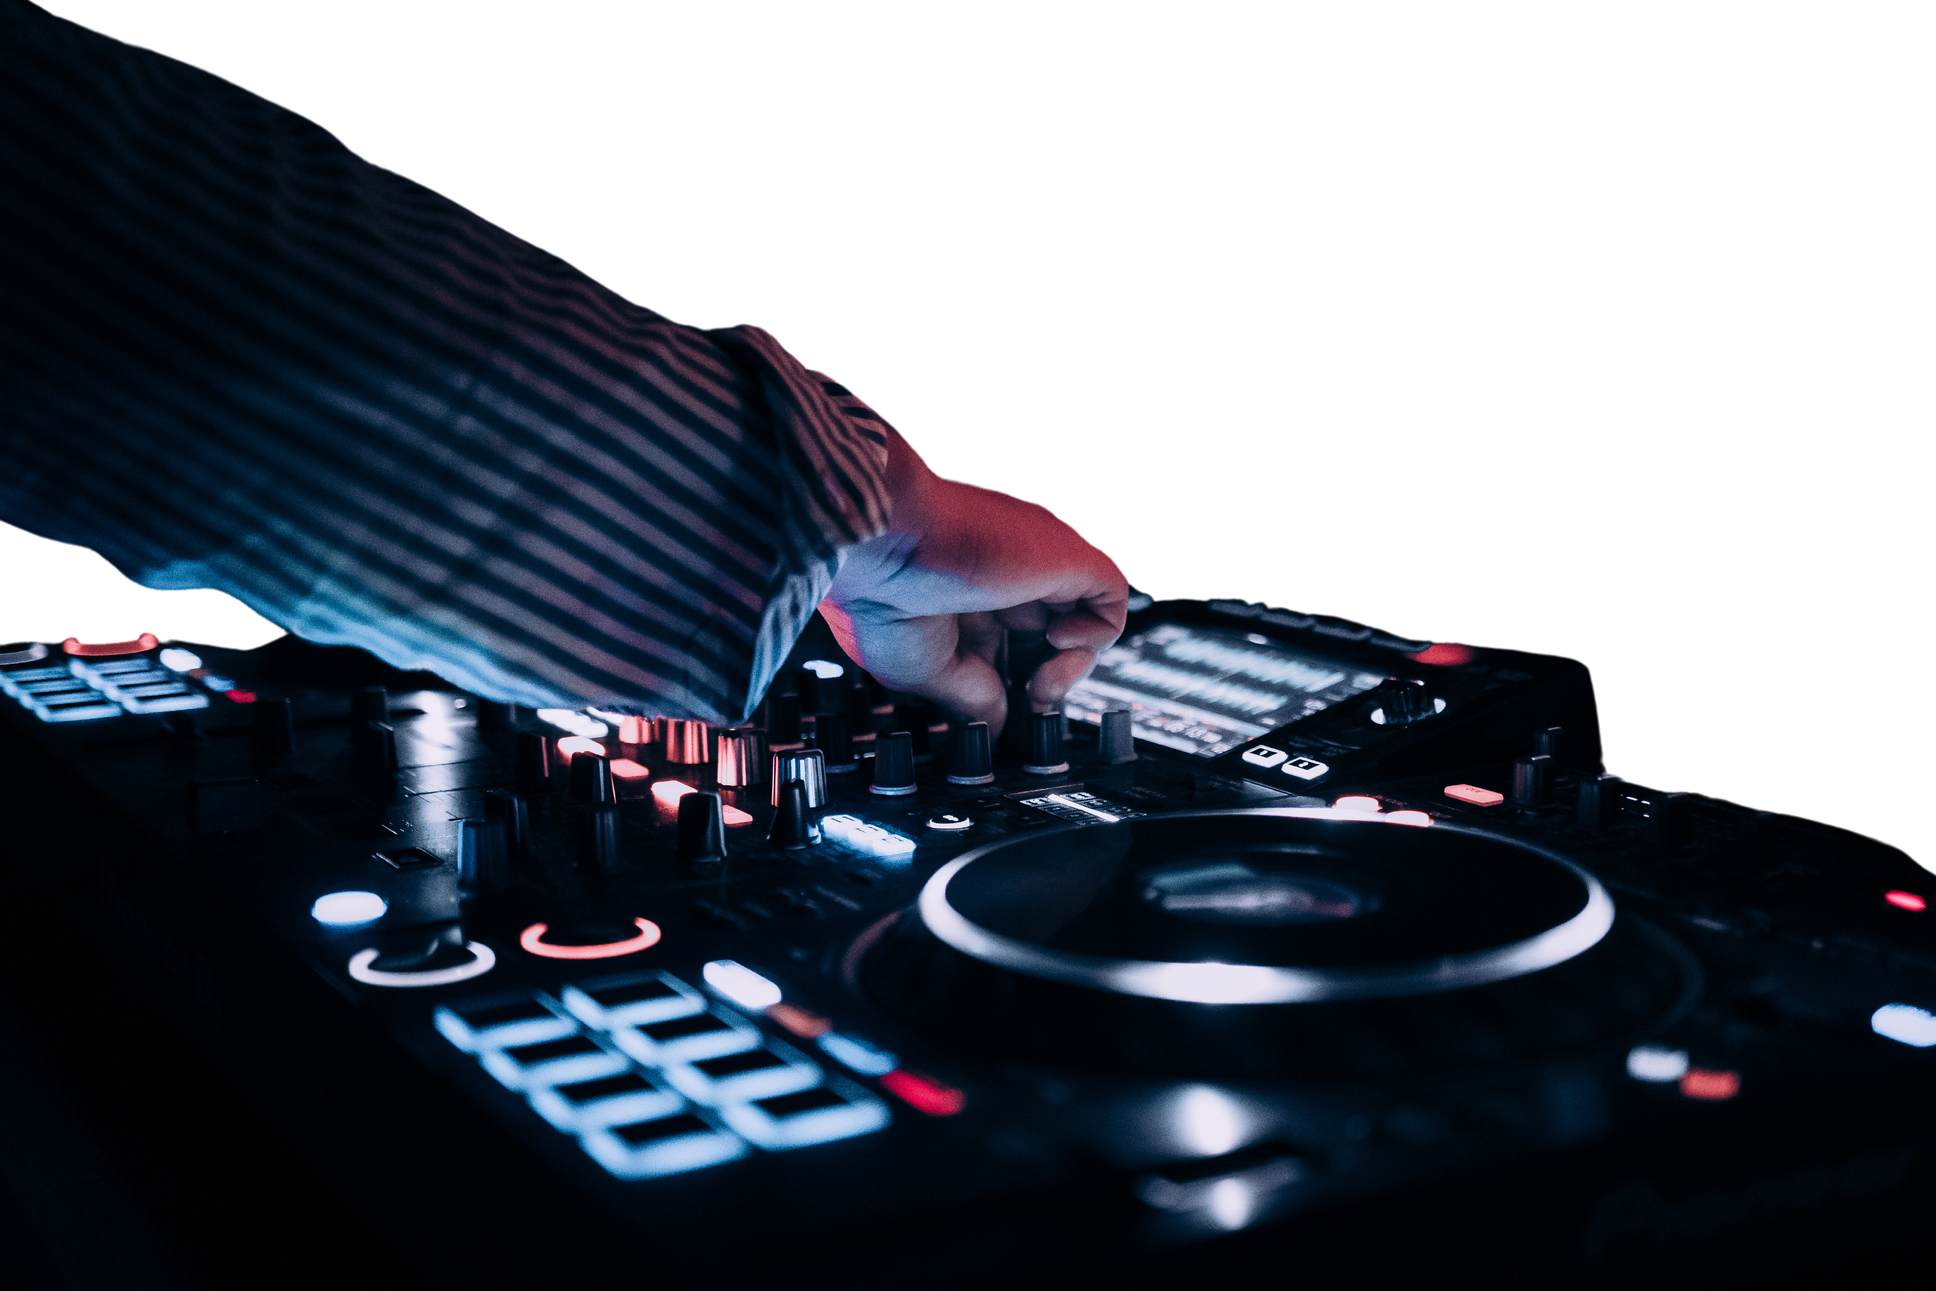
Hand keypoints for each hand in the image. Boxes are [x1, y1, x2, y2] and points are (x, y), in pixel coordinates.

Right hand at [822, 430, 1127, 736]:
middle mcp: (1005, 576)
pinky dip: (1096, 634)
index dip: (1016, 682)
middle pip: (1050, 636)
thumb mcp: (924, 669)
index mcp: (966, 594)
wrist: (882, 543)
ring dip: (1071, 666)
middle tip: (1026, 704)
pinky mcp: (1066, 556)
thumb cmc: (881, 591)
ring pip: (1086, 619)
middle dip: (1044, 679)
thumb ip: (970, 696)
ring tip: (1040, 684)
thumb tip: (995, 725)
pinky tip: (1056, 641)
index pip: (1012, 644)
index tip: (1005, 711)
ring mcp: (1038, 565)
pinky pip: (1112, 596)